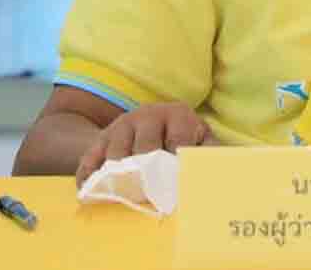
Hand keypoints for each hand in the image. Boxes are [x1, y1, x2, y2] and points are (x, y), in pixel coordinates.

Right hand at [76, 102, 217, 187]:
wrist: (150, 125)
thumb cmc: (184, 139)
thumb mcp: (202, 140)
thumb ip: (212, 153)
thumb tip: (220, 170)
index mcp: (178, 114)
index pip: (177, 139)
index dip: (178, 162)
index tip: (177, 182)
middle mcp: (148, 114)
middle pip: (145, 147)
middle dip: (149, 173)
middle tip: (152, 195)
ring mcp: (121, 126)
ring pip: (117, 154)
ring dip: (121, 178)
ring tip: (129, 197)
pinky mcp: (100, 140)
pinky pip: (90, 160)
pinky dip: (90, 178)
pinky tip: (94, 193)